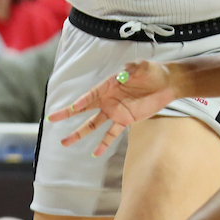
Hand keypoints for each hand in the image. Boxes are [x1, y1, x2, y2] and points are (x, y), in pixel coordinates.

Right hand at [47, 60, 178, 156]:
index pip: (91, 94)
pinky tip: (95, 153)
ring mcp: (114, 111)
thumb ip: (132, 70)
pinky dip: (103, 143)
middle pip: (83, 108)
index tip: (73, 108)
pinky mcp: (124, 120)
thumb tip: (122, 76)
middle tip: (52, 119)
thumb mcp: (142, 66)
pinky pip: (111, 134)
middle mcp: (107, 99)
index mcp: (108, 84)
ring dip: (79, 133)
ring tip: (65, 142)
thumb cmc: (151, 71)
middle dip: (67, 114)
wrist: (166, 83)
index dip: (82, 101)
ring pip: (92, 124)